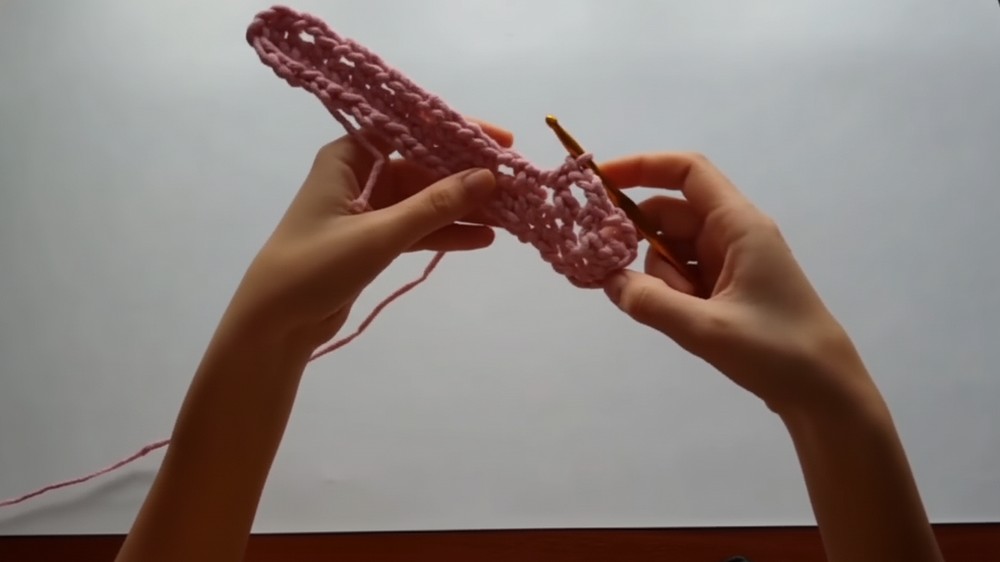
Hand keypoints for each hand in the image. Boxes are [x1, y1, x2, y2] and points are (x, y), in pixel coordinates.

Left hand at [222, 120, 513, 350]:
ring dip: (463, 209)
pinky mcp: (373, 241)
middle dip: (468, 177)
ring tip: (511, 216)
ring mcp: (368, 209)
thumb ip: (434, 207)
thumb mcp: (379, 235)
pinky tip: (484, 239)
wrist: (272, 323)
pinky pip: (418, 228)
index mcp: (350, 156)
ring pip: (426, 201)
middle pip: (424, 167)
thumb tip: (489, 177)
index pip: (412, 131)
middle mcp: (360, 175)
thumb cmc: (314, 267)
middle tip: (516, 185)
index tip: (503, 144)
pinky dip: (446, 234)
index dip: (458, 133)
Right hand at [600, 152, 873, 414]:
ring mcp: (730, 263)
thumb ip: (651, 302)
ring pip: (672, 251)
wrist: (826, 392)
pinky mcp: (727, 290)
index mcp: (739, 225)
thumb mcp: (707, 328)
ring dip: (660, 279)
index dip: (641, 167)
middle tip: (611, 270)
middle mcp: (733, 235)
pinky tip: (679, 321)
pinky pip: (683, 277)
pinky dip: (669, 293)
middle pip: (669, 216)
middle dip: (638, 240)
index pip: (686, 172)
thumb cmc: (777, 351)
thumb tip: (608, 279)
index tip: (599, 181)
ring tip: (682, 317)